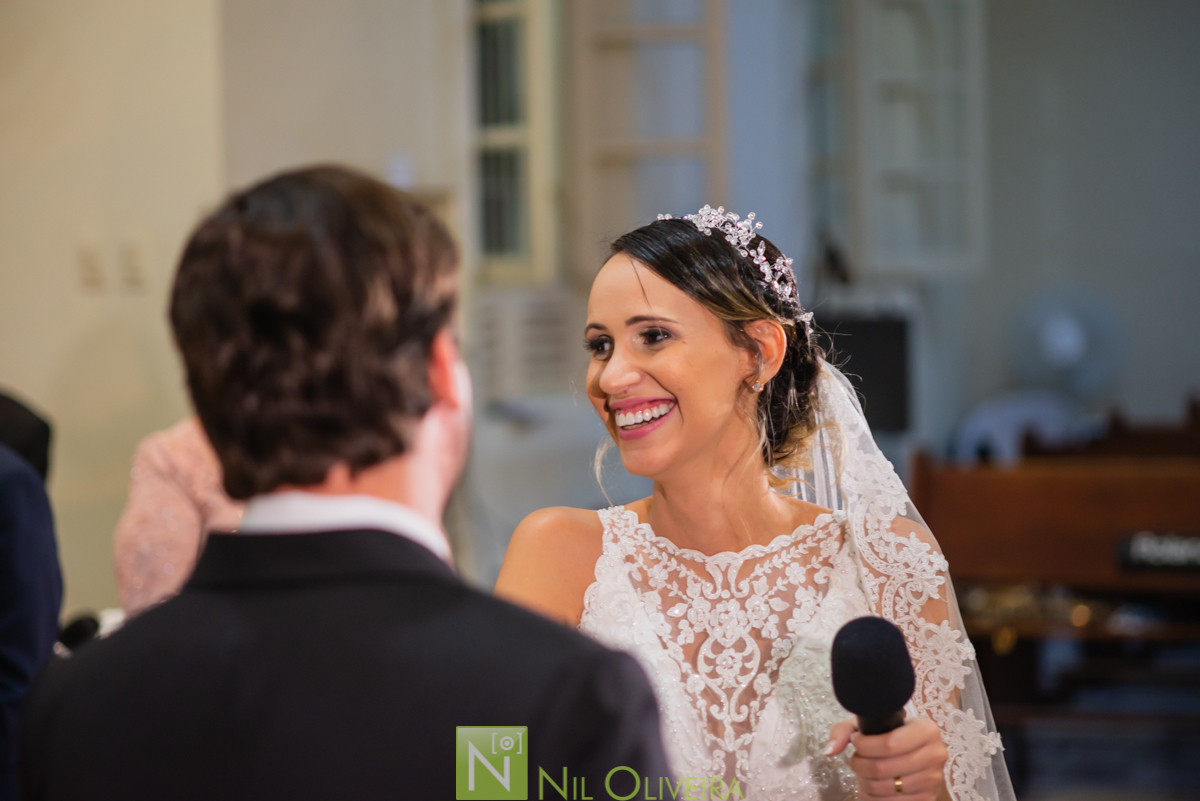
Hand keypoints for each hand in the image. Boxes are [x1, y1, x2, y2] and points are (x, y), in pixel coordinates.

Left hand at [825, 716, 947, 800]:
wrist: (916, 754)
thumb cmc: (890, 735)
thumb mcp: (871, 724)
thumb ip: (845, 731)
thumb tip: (829, 751)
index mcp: (927, 729)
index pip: (889, 743)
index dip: (864, 746)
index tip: (857, 742)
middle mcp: (935, 754)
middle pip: (882, 768)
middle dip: (860, 765)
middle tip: (856, 760)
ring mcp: (933, 780)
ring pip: (884, 788)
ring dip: (864, 782)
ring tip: (863, 773)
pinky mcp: (927, 799)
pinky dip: (873, 798)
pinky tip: (870, 787)